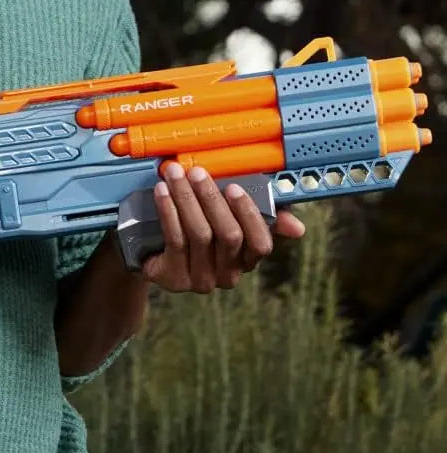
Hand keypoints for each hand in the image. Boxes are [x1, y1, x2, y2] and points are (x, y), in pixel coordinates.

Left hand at [141, 161, 305, 292]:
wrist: (156, 252)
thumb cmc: (199, 227)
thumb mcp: (229, 217)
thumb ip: (261, 215)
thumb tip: (298, 228)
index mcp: (248, 260)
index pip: (260, 244)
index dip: (249, 215)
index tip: (234, 187)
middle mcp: (228, 275)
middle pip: (228, 236)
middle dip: (212, 199)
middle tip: (197, 172)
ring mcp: (202, 280)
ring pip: (199, 235)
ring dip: (186, 199)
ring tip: (174, 175)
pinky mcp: (175, 278)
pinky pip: (174, 240)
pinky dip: (168, 211)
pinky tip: (162, 192)